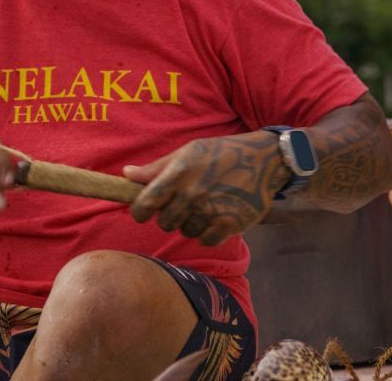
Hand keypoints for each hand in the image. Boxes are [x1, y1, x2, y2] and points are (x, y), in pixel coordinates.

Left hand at [123, 132, 288, 245]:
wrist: (265, 159)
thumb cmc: (222, 152)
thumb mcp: (189, 151)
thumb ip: (157, 167)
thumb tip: (126, 174)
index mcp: (179, 173)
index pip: (145, 203)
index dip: (139, 212)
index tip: (143, 212)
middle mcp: (192, 193)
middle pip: (165, 222)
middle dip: (169, 217)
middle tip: (182, 205)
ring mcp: (211, 210)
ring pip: (186, 232)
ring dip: (191, 224)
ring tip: (204, 206)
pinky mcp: (229, 224)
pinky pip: (206, 239)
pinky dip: (208, 232)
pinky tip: (217, 216)